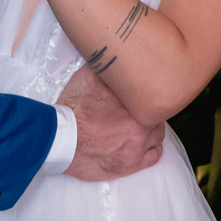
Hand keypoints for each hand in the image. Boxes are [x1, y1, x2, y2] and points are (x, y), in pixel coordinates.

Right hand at [58, 63, 164, 180]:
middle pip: (157, 116)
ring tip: (141, 126)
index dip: (147, 94)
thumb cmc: (73, 111)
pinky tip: (146, 144)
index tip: (141, 93)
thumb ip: (104, 68)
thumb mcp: (87, 78)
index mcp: (135, 105)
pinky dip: (153, 149)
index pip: (153, 96)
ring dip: (152, 130)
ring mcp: (138, 147)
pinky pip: (154, 156)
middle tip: (139, 109)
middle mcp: (142, 126)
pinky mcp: (131, 165)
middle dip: (149, 112)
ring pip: (158, 136)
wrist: (62, 141)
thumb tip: (110, 55)